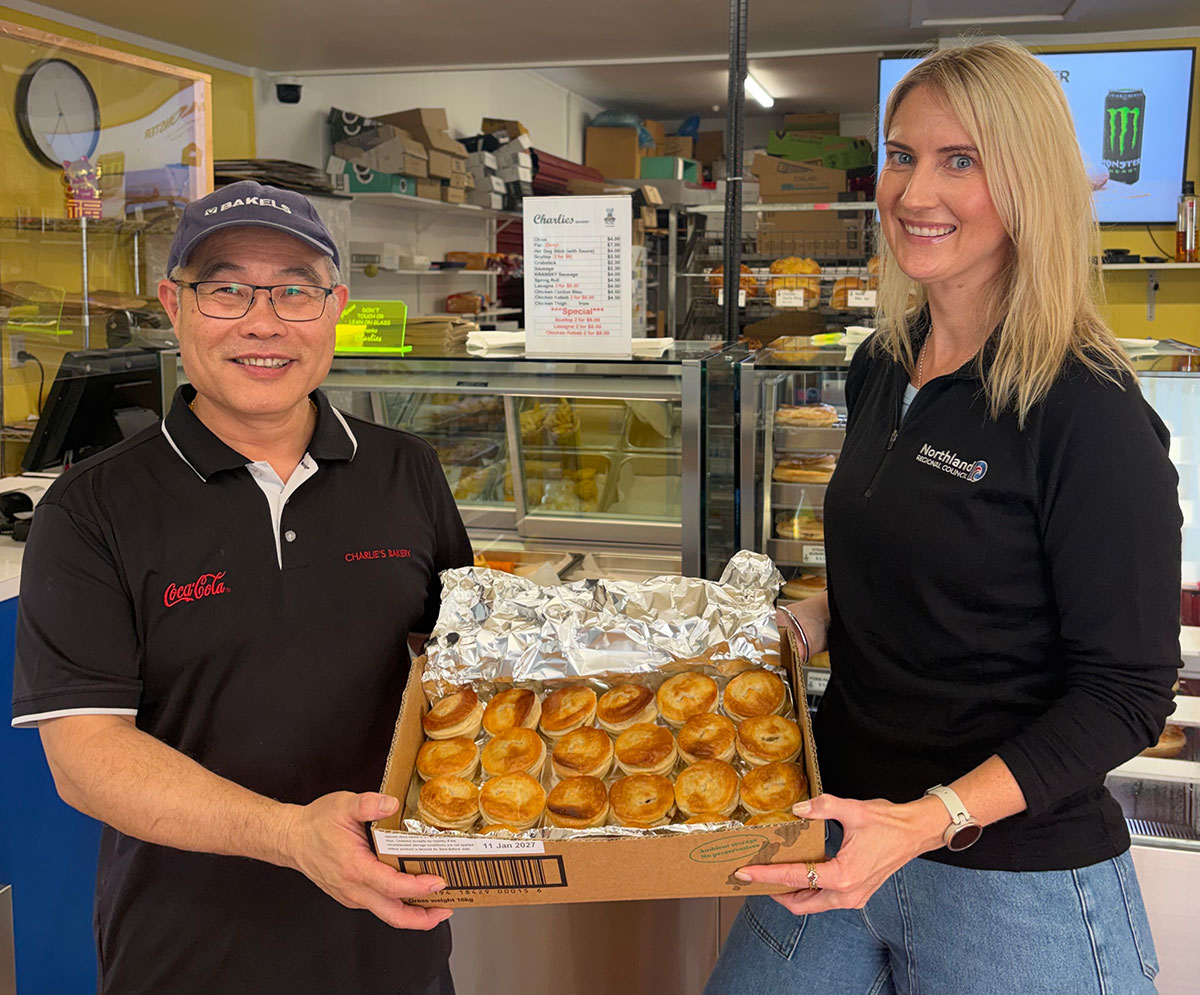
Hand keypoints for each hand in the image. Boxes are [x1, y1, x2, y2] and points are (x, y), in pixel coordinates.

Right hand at [283, 791, 451, 929]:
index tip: (439, 883)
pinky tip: (411, 894)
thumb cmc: (316, 824)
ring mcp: (352, 895)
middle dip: (422, 918)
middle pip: (393, 915)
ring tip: (436, 904)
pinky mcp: (351, 895)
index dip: (418, 888)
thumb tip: (391, 803)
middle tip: (446, 909)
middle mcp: (354, 889)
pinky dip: (398, 905)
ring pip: (386, 913)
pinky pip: (378, 906)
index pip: (392, 886)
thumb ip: (369, 804)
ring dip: (412, 914)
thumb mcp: (344, 805)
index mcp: (355, 869)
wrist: (291, 838)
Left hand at [733, 793, 948, 914]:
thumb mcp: (853, 809)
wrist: (916, 832)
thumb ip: (823, 807)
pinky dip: (806, 889)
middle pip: (799, 903)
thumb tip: (798, 809)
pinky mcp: (857, 894)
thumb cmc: (888, 822)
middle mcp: (846, 894)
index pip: (794, 878)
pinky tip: (797, 871)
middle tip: (753, 876)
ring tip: (770, 874)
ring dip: (790, 892)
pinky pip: (824, 899)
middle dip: (774, 892)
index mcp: (842, 876)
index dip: (766, 875)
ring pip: (812, 904)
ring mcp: (853, 897)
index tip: (744, 873)